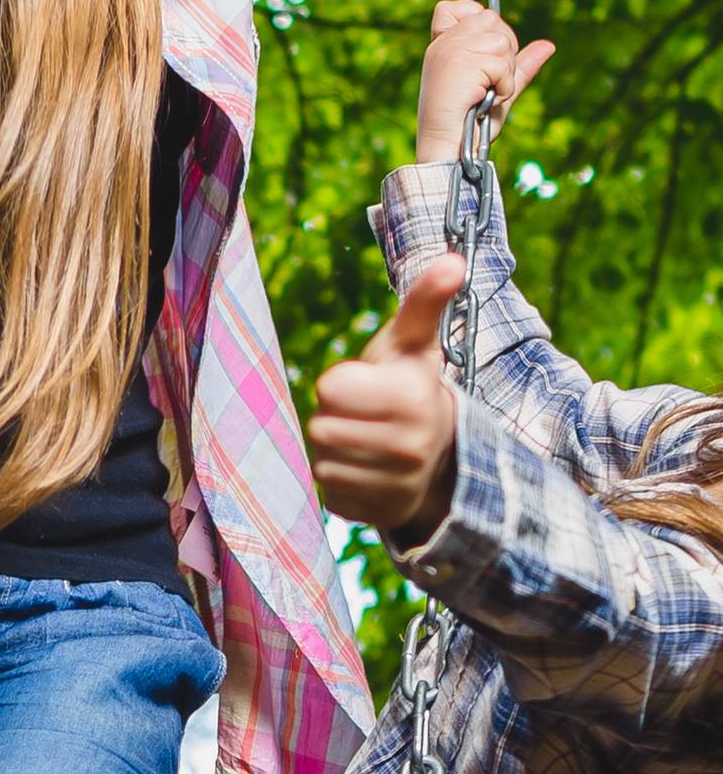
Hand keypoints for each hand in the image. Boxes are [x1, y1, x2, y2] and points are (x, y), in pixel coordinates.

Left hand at [308, 258, 466, 542]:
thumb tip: (453, 259)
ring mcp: (394, 486)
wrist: (436, 457)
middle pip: (320, 427)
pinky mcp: (375, 514)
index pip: (330, 387)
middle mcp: (409, 447)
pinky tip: (364, 470)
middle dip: (334, 416)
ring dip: (333, 450)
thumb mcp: (414, 344)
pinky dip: (340, 482)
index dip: (339, 383)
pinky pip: (329, 493)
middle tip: (363, 416)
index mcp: (414, 399)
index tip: (365, 385)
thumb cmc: (410, 386)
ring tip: (363, 441)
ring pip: (322, 461)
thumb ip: (425, 302)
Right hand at [416, 0, 553, 162]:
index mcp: (444, 45)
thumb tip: (548, 45)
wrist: (448, 150)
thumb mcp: (498, 89)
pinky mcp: (461, 64)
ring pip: (501, 42)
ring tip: (486, 94)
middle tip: (489, 81)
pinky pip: (502, 64)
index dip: (481, 20)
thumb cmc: (469, 124)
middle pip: (493, 20)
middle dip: (504, 51)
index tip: (482, 53)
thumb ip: (519, 65)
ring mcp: (450, 51)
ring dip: (505, 73)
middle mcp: (445, 43)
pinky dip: (504, 87)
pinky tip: (488, 101)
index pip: (462, 5)